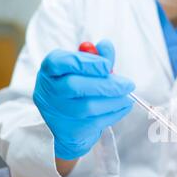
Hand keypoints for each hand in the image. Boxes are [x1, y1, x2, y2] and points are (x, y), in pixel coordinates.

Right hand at [33, 40, 134, 159]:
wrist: (69, 123)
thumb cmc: (78, 88)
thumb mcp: (85, 69)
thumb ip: (97, 57)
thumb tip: (106, 46)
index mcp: (50, 70)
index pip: (61, 62)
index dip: (86, 63)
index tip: (108, 65)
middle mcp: (48, 91)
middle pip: (74, 86)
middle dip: (106, 85)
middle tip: (128, 84)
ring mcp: (58, 112)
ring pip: (87, 107)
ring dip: (114, 101)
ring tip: (128, 97)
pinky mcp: (70, 131)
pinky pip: (96, 122)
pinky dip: (115, 113)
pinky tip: (124, 106)